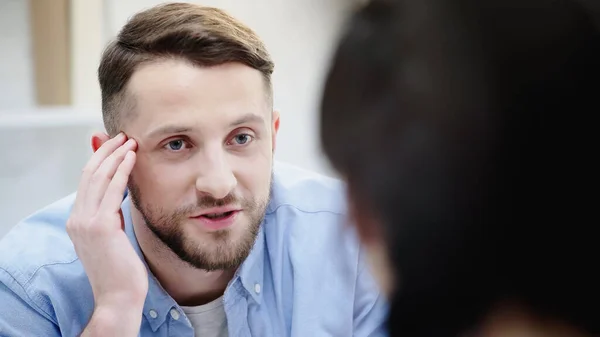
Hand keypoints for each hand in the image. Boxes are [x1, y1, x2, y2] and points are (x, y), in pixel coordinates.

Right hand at [66, 133, 147, 309]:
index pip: (86, 181)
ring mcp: (85, 222)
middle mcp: (76, 219)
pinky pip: (112, 191)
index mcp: (77, 221)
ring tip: (130, 141)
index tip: (115, 145)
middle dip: (106, 151)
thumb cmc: (121, 269)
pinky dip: (122, 171)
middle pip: (89, 174)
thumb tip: (120, 193)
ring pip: (98, 178)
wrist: (118, 297)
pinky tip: (132, 158)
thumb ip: (111, 214)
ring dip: (115, 156)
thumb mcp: (112, 236)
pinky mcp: (100, 226)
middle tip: (122, 135)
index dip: (100, 160)